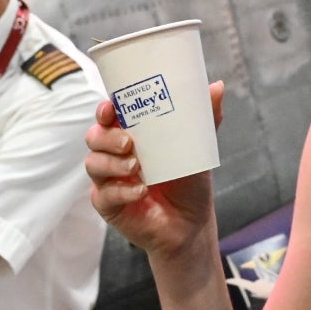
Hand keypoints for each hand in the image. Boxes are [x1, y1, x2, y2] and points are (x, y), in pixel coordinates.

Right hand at [84, 80, 223, 259]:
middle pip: (94, 136)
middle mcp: (113, 154)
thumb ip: (204, 119)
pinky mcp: (108, 204)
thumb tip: (217, 86)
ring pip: (93, 163)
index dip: (104, 109)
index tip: (111, 108)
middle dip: (107, 136)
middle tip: (129, 141)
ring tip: (136, 166)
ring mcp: (108, 179)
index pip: (108, 116)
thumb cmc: (188, 181)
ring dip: (112, 162)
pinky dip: (122, 191)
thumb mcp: (197, 148)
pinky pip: (103, 194)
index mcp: (130, 135)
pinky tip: (140, 191)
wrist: (191, 223)